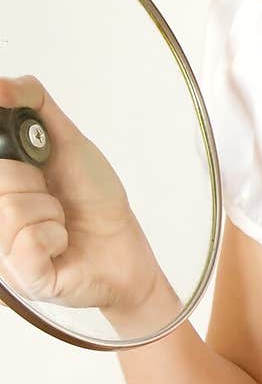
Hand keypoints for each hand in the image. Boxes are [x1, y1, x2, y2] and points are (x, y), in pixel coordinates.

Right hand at [0, 74, 165, 317]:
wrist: (127, 248)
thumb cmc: (94, 198)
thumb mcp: (67, 139)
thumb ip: (33, 104)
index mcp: (0, 187)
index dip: (12, 163)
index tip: (36, 163)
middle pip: (0, 179)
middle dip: (36, 181)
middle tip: (53, 196)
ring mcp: (3, 254)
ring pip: (11, 211)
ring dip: (51, 212)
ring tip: (61, 221)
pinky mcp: (25, 279)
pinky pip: (29, 243)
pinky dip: (56, 237)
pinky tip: (63, 244)